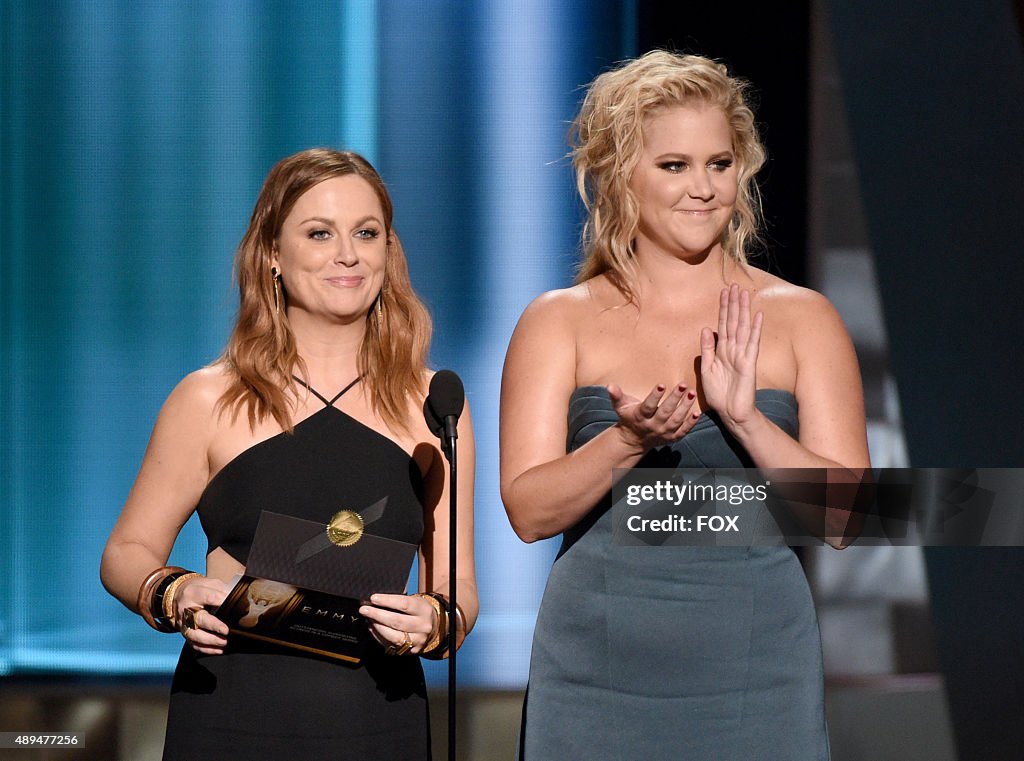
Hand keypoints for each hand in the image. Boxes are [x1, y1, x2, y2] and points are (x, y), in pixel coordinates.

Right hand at [175, 575, 229, 654]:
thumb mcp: (208, 583)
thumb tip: (235, 598)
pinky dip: (206, 649)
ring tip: (224, 642)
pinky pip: (194, 644)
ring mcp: (184, 624)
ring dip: (210, 640)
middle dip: (213, 626)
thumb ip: (221, 589)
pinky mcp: (185, 634)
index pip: (208, 596)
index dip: (220, 600)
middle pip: (199, 619)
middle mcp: (186, 610)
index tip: (230, 603)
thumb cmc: (197, 590)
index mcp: (193, 594)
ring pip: (195, 635)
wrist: (177, 596)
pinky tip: (219, 650)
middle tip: (226, 630)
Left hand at [359, 593, 437, 654]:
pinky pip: (391, 646)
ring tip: (368, 620)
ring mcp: (418, 640)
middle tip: (364, 610)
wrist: (433, 628)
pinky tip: (373, 629)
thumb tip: (375, 603)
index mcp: (424, 610)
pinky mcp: (411, 651)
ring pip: (393, 636)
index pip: (404, 604)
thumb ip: (397, 602)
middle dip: (377, 615)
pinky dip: (379, 637)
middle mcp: (423, 626)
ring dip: (377, 628)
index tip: (373, 598)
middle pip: (397, 621)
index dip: (387, 601)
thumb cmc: (418, 611)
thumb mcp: (414, 601)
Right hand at [608, 381, 699, 451]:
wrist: (634, 440)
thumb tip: (609, 386)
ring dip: (685, 408)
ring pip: (676, 421)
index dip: (654, 396)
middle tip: (682, 385)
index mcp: (640, 416)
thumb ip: (616, 395)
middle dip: (674, 399)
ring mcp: (663, 433)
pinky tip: (697, 413)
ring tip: (691, 394)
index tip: (661, 384)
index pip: (648, 406)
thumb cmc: (628, 417)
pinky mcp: (672, 438)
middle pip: (665, 412)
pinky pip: (683, 431)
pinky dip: (691, 424)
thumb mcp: (620, 406)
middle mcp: (652, 426)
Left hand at [699, 284, 762, 429]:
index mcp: (722, 350)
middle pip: (733, 321)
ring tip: (744, 293)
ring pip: (742, 327)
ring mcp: (742, 355)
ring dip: (743, 310)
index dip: (723, 308)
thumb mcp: (707, 369)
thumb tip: (706, 329)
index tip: (723, 292)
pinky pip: (752, 343)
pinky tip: (758, 315)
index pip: (723, 324)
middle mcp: (733, 349)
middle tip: (734, 284)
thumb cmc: (719, 394)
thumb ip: (708, 349)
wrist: (730, 413)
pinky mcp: (749, 363)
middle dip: (733, 303)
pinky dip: (755, 328)